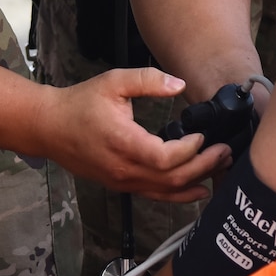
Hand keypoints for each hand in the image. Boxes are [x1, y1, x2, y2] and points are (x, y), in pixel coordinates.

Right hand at [41, 68, 229, 202]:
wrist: (49, 127)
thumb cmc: (80, 103)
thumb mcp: (114, 82)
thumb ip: (148, 80)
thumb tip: (179, 84)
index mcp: (123, 143)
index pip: (165, 159)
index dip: (190, 150)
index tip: (203, 135)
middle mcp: (123, 169)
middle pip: (172, 179)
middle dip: (203, 167)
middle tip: (226, 152)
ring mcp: (121, 181)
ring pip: (165, 192)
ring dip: (195, 181)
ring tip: (219, 167)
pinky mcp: (120, 186)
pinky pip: (154, 195)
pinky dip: (178, 194)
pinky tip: (197, 189)